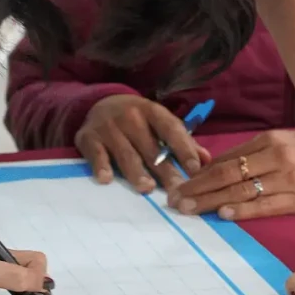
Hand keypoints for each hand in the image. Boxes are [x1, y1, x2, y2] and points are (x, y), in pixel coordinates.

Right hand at [75, 94, 209, 193]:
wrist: (98, 104)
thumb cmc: (137, 120)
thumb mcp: (159, 123)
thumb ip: (182, 142)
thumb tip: (206, 160)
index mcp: (152, 111)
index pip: (171, 129)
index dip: (184, 149)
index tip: (195, 169)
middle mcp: (131, 116)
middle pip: (150, 147)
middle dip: (164, 170)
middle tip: (175, 190)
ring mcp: (108, 126)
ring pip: (125, 152)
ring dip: (136, 171)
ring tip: (146, 188)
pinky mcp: (88, 137)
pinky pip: (96, 153)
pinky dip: (101, 166)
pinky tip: (106, 179)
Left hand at [169, 129, 294, 219]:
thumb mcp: (287, 141)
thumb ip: (255, 152)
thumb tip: (218, 165)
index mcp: (271, 140)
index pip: (227, 159)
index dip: (200, 173)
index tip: (179, 183)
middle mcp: (277, 157)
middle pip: (228, 174)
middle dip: (198, 187)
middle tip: (175, 199)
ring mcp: (289, 178)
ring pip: (241, 190)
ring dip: (211, 200)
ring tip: (189, 208)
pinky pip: (266, 205)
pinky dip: (243, 208)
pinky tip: (223, 212)